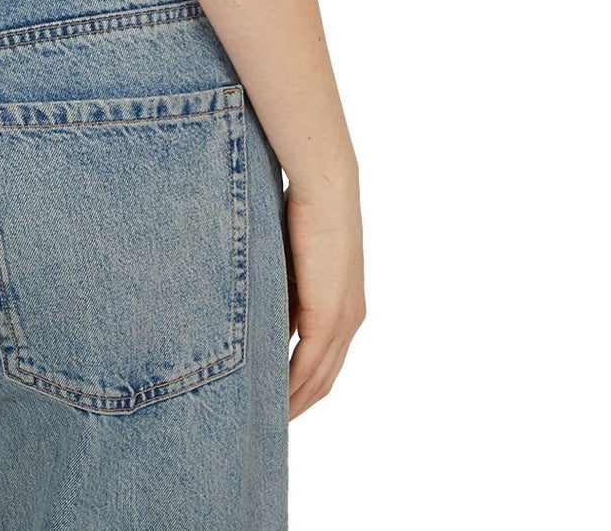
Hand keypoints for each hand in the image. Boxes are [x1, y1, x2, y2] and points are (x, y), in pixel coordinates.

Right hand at [283, 177, 364, 418]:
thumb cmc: (304, 210)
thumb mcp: (290, 261)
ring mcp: (342, 320)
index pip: (325, 361)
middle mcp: (349, 320)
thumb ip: (282, 290)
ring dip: (294, 401)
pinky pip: (309, 364)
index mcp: (344, 307)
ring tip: (269, 420)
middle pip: (324, 378)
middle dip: (299, 402)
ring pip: (318, 378)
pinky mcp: (328, 315)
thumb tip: (260, 312)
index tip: (279, 400)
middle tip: (271, 423)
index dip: (303, 384)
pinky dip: (291, 386)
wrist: (325, 187)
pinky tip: (274, 400)